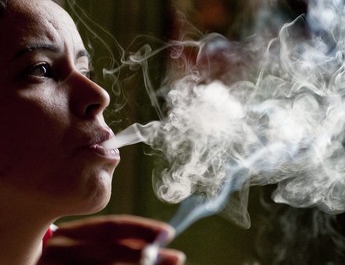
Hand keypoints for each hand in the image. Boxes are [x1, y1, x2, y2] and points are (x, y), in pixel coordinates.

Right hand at [37, 215, 184, 264]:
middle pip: (106, 251)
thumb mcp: (88, 245)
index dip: (142, 228)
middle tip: (174, 257)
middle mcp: (60, 250)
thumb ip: (118, 242)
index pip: (110, 226)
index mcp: (71, 233)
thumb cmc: (69, 258)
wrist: (27, 262)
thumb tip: (159, 241)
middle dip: (142, 254)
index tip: (169, 232)